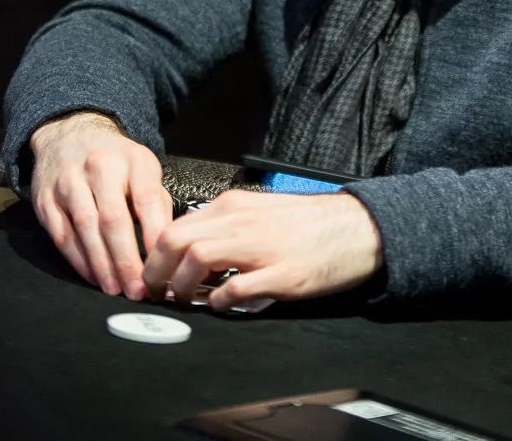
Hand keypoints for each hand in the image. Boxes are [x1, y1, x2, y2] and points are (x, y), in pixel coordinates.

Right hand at [30, 111, 171, 299]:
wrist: (71, 134)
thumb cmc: (117, 160)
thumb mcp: (145, 168)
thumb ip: (158, 202)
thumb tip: (169, 244)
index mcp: (134, 160)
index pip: (147, 200)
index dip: (154, 236)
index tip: (163, 265)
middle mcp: (100, 167)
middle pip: (113, 220)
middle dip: (126, 260)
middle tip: (137, 290)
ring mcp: (69, 182)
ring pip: (85, 230)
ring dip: (102, 266)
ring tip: (116, 289)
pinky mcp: (46, 199)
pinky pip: (62, 236)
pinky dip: (79, 261)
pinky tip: (93, 277)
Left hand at [142, 190, 383, 310]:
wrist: (357, 227)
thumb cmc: (311, 224)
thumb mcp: (260, 213)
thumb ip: (226, 227)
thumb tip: (192, 251)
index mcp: (234, 205)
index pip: (174, 225)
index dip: (155, 256)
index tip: (153, 275)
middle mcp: (241, 220)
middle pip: (175, 239)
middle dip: (155, 272)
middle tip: (157, 293)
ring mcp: (261, 246)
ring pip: (196, 258)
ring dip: (182, 287)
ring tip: (187, 301)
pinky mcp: (281, 274)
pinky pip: (235, 290)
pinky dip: (220, 302)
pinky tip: (225, 306)